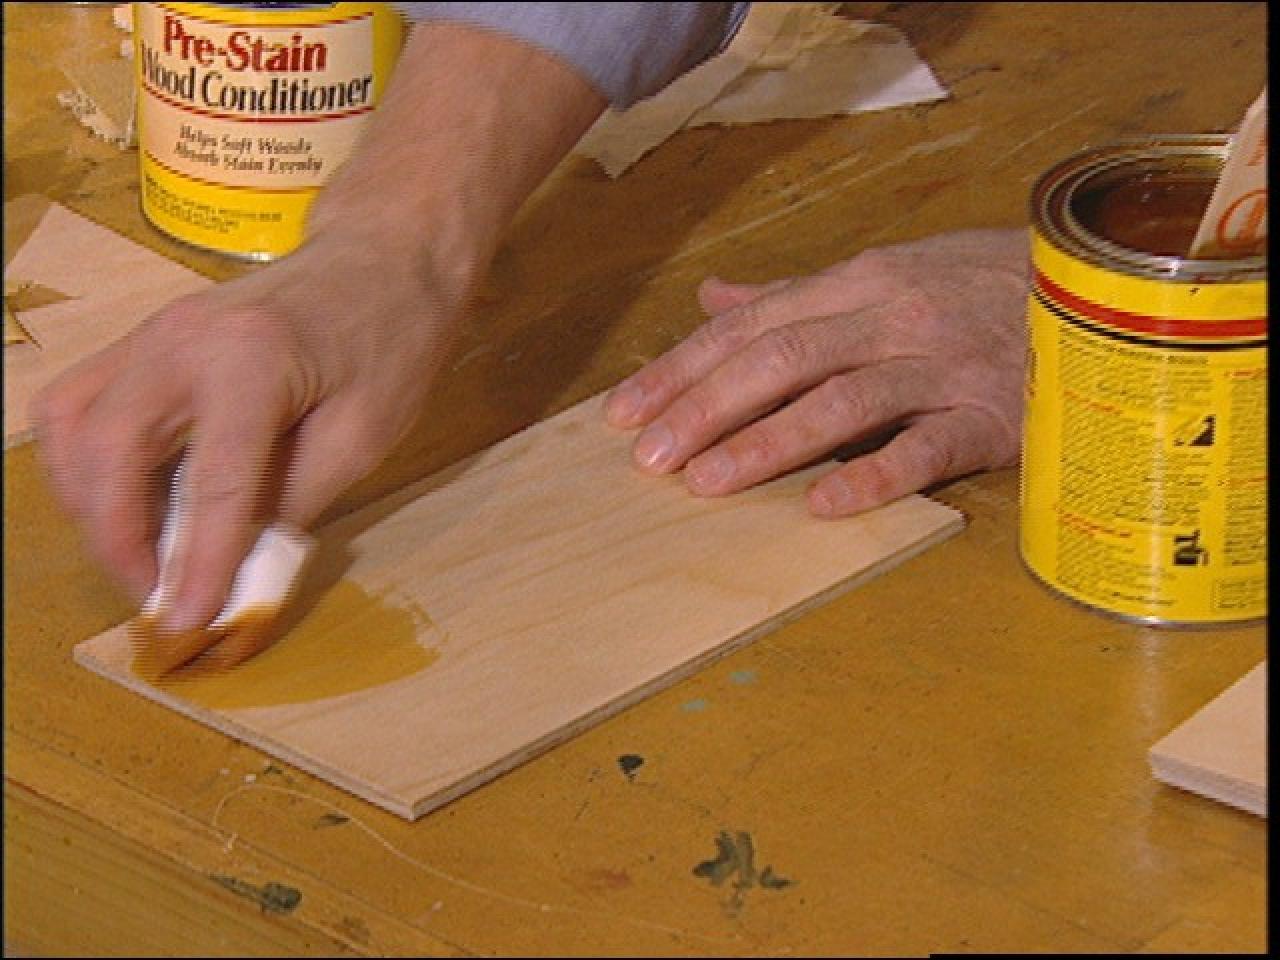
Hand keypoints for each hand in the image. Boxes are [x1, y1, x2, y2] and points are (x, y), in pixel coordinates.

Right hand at [34, 231, 458, 667]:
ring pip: (73, 428)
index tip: (187, 622)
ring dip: (91, 504)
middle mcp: (181, 339)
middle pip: (108, 451)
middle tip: (155, 594)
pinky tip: (126, 502)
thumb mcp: (365, 435)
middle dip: (117, 538)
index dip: (197, 562)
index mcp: (252, 360)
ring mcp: (151, 332)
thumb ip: (295, 502)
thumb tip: (235, 571)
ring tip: (141, 555)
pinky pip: (80, 406)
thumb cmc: (389, 343)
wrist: (381, 260)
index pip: (211, 483)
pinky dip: (86, 465)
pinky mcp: (143, 339)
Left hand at [604, 229, 1031, 514]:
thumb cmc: (973, 289)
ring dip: (767, 442)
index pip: (751, 325)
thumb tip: (711, 297)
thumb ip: (794, 295)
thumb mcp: (883, 274)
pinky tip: (820, 506)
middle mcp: (891, 318)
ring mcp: (942, 368)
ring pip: (840, 400)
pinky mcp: (990, 418)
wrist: (1094, 294)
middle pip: (781, 359)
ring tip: (706, 483)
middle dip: (706, 407)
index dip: (683, 367)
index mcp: (857, 283)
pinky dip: (871, 474)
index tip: (625, 411)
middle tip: (648, 457)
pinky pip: (925, 447)